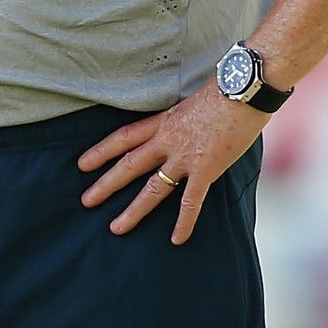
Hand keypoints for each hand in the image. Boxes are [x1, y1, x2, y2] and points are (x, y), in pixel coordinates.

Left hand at [76, 84, 269, 244]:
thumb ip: (184, 117)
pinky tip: (176, 240)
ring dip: (133, 210)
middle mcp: (168, 140)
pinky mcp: (206, 169)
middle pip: (128, 165)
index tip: (83, 164)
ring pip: (152, 188)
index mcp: (163, 121)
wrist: (245, 88)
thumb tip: (187, 123)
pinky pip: (191, 201)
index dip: (101, 151)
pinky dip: (183, 222)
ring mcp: (185, 157)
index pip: (123, 137)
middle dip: (106, 184)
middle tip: (86, 201)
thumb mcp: (193, 100)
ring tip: (116, 228)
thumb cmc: (226, 88)